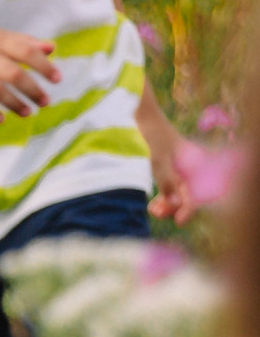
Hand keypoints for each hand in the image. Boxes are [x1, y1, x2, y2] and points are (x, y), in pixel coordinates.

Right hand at [0, 13, 60, 119]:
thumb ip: (22, 41)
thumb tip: (51, 49)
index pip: (25, 52)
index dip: (44, 66)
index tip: (57, 80)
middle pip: (13, 74)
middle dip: (32, 90)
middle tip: (45, 102)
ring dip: (14, 103)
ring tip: (28, 113)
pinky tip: (1, 118)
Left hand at [141, 95, 189, 221]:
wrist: (141, 115)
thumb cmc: (153, 135)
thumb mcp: (159, 159)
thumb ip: (167, 181)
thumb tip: (176, 204)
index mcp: (194, 165)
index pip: (196, 193)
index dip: (189, 209)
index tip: (179, 221)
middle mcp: (189, 168)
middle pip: (188, 195)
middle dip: (175, 208)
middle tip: (157, 214)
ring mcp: (177, 168)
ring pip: (178, 193)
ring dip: (168, 204)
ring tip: (153, 210)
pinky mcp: (166, 167)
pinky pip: (169, 186)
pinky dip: (163, 196)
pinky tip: (154, 203)